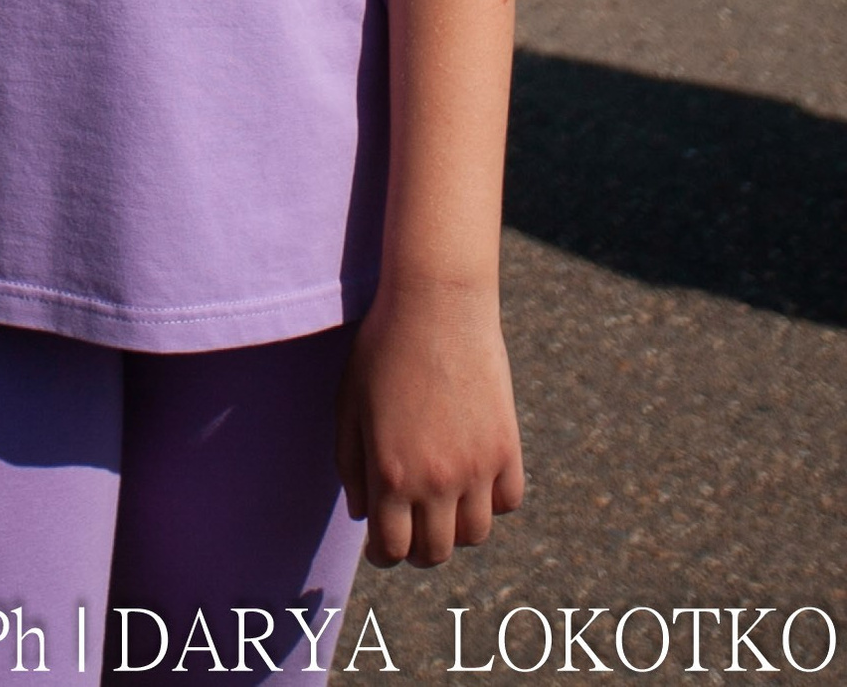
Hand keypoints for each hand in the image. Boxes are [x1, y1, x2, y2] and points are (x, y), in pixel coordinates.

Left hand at [336, 278, 524, 567]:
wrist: (436, 304)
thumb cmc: (382, 348)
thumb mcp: (349, 404)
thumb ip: (351, 466)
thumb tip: (364, 516)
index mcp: (392, 474)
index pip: (392, 549)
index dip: (384, 553)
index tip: (382, 544)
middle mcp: (437, 481)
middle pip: (435, 552)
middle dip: (418, 549)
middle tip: (411, 531)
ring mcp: (477, 467)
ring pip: (474, 535)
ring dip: (456, 529)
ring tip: (442, 507)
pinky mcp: (507, 448)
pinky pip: (507, 502)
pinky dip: (492, 501)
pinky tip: (473, 480)